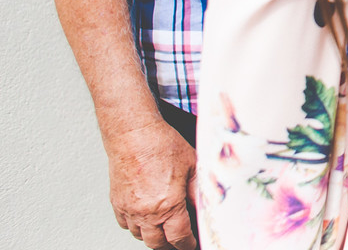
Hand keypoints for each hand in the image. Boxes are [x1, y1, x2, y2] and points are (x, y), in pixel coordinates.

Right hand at [106, 120, 197, 249]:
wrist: (133, 133)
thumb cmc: (161, 145)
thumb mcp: (192, 166)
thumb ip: (199, 191)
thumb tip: (207, 206)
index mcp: (168, 206)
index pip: (179, 238)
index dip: (188, 244)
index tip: (192, 244)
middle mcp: (146, 212)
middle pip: (157, 243)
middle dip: (170, 245)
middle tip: (179, 240)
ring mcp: (129, 209)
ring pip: (140, 236)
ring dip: (152, 236)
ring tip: (164, 229)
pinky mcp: (117, 202)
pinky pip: (125, 224)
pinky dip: (136, 226)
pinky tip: (145, 217)